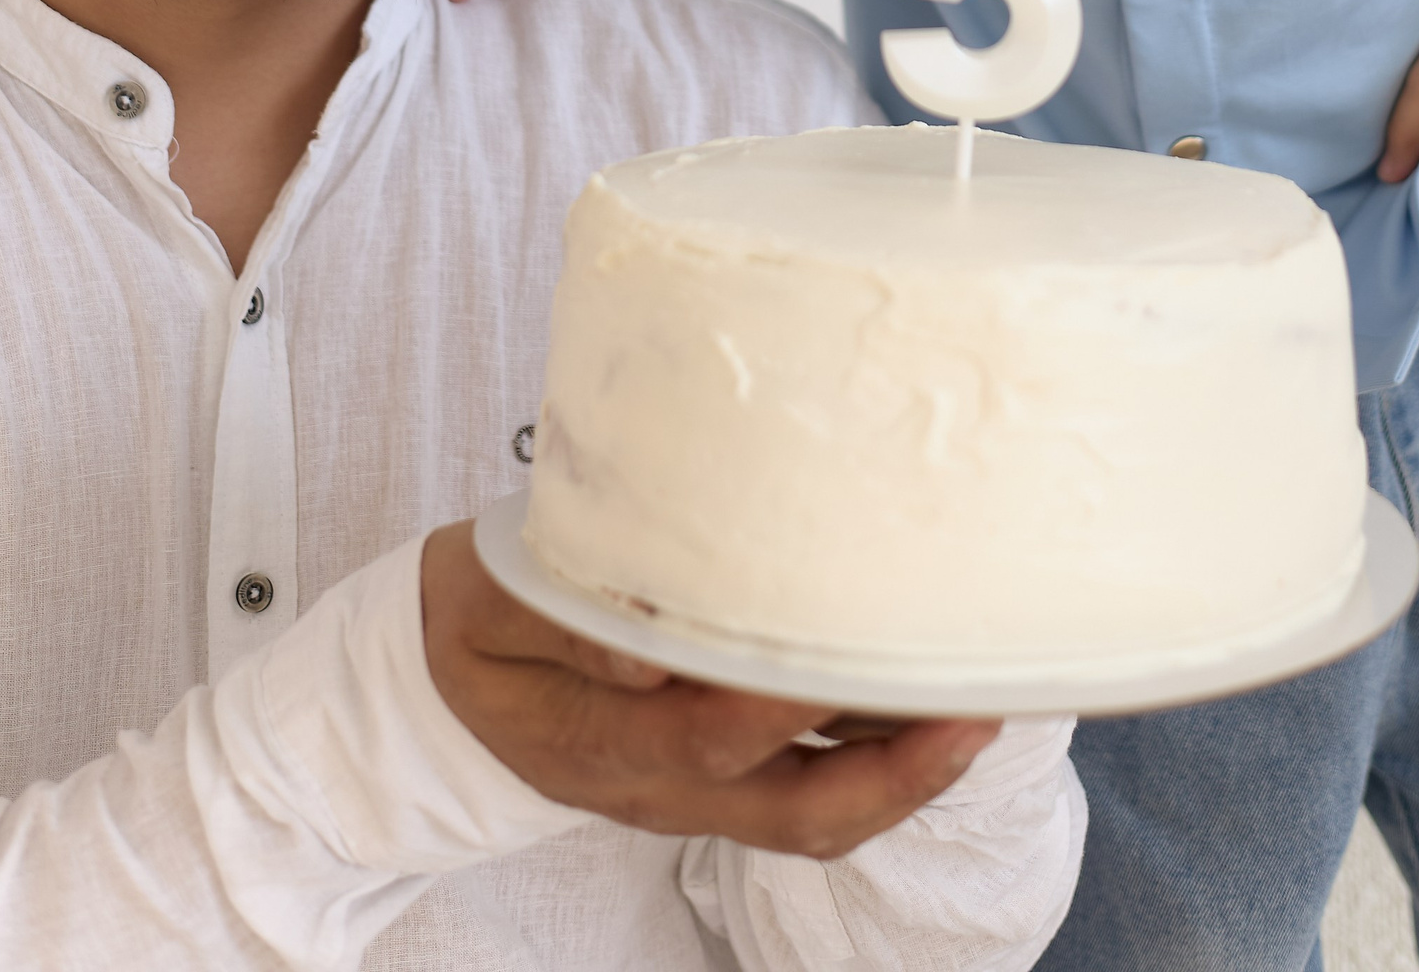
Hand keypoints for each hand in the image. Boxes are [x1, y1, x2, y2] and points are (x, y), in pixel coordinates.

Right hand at [421, 524, 998, 857]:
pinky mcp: (715, 780)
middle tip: (976, 709)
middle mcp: (662, 788)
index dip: (792, 705)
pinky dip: (879, 763)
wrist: (438, 683)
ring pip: (817, 816)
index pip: (715, 739)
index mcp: (602, 743)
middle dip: (897, 771)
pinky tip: (925, 709)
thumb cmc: (474, 620)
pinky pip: (811, 794)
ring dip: (905, 776)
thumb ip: (557, 621)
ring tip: (979, 709)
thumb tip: (648, 656)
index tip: (858, 654)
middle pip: (797, 810)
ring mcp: (693, 796)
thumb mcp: (484, 603)